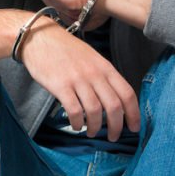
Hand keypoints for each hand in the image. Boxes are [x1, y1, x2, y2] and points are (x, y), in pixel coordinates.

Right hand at [19, 19, 139, 140]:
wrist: (40, 38)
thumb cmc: (65, 49)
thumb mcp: (91, 58)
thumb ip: (103, 76)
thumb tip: (112, 99)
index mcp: (105, 67)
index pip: (127, 93)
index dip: (134, 114)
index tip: (133, 127)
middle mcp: (95, 74)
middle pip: (114, 106)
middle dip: (116, 126)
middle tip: (113, 137)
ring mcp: (78, 80)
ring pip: (95, 111)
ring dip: (95, 127)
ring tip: (91, 132)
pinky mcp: (61, 86)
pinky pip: (74, 110)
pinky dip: (77, 122)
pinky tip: (76, 125)